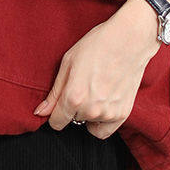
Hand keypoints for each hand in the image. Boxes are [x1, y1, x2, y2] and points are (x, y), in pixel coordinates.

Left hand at [33, 0, 161, 137]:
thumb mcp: (68, 62)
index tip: (60, 104)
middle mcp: (91, 109)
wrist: (129, 40)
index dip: (55, 114)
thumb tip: (40, 112)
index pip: (56, 122)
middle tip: (83, 86)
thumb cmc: (97, 45)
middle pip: (73, 120)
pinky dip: (102, 121)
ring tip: (96, 90)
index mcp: (73, 96)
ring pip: (89, 123)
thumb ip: (54, 92)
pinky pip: (106, 130)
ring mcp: (109, 113)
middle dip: (73, 108)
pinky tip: (104, 102)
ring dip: (89, 113)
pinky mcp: (123, 114)